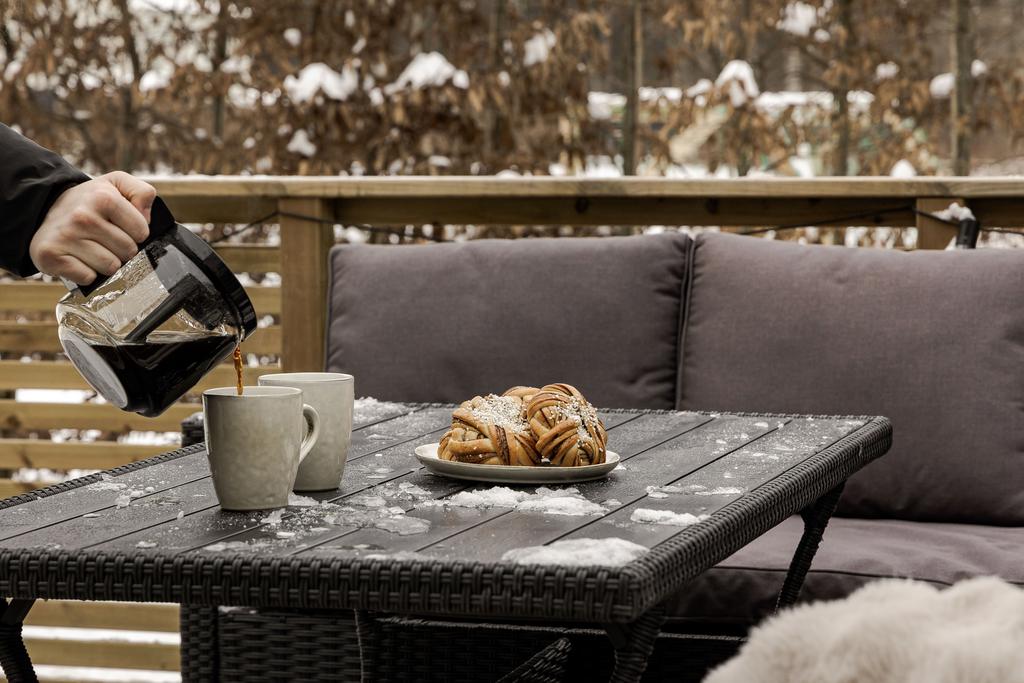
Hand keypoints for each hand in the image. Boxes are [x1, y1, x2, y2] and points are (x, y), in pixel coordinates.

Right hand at [29, 171, 155, 284]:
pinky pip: (89, 278)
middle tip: (106, 238)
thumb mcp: (117, 185)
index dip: (136, 232)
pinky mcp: (51, 256)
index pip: (142, 232)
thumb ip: (142, 192)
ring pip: (111, 267)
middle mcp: (83, 216)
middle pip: (128, 251)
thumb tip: (147, 218)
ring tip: (93, 248)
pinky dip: (87, 273)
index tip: (121, 227)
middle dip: (122, 248)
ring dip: (106, 262)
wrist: (44, 207)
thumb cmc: (88, 201)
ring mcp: (65, 237)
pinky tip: (79, 258)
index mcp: (103, 198)